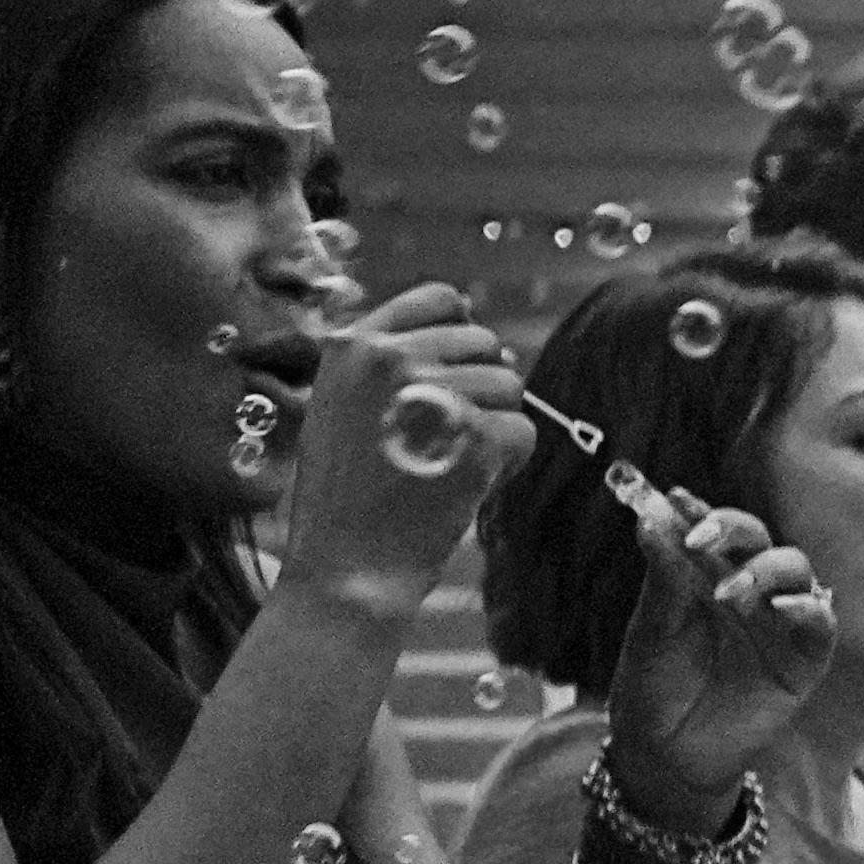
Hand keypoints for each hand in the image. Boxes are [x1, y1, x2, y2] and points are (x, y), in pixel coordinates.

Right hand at [273, 284, 528, 622]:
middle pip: (484, 343)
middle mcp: (393, 359)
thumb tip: (476, 333)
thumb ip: (389, 364)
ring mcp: (434, 395)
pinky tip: (471, 483)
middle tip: (450, 437)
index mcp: (354, 345)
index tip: (461, 367)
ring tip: (452, 462)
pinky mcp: (474, 437)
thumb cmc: (344, 495)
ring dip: (495, 423)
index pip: (440, 299)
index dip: (463, 331)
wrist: (345, 565)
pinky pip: (524, 431)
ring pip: (509, 384)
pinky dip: (510, 460)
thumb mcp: (340, 406)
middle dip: (481, 386)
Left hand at [597, 494, 843, 818]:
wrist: (665, 754)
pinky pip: (820, 624)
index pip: (713, 530)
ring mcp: (777, 623)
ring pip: (795, 571)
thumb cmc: (653, 688)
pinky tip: (782, 608)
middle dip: (733, 530)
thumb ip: (662, 578)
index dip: (700, 512)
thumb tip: (651, 519)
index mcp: (705, 576)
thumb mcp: (650, 630)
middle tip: (701, 540)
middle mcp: (746, 590)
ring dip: (766, 570)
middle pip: (758, 540)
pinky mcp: (803, 660)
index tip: (675, 500)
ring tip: (731, 593)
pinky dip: (808, 609)